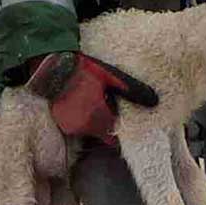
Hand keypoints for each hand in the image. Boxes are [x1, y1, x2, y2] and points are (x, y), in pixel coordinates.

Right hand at [25, 51, 160, 142]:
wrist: (51, 66)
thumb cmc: (82, 70)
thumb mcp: (110, 76)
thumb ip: (131, 91)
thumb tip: (154, 102)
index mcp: (96, 118)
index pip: (111, 138)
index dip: (118, 131)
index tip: (123, 124)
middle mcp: (81, 127)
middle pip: (100, 131)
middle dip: (106, 122)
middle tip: (107, 103)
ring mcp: (68, 125)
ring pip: (88, 127)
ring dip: (93, 118)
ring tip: (92, 99)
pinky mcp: (58, 120)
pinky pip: (75, 123)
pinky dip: (80, 116)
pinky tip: (81, 100)